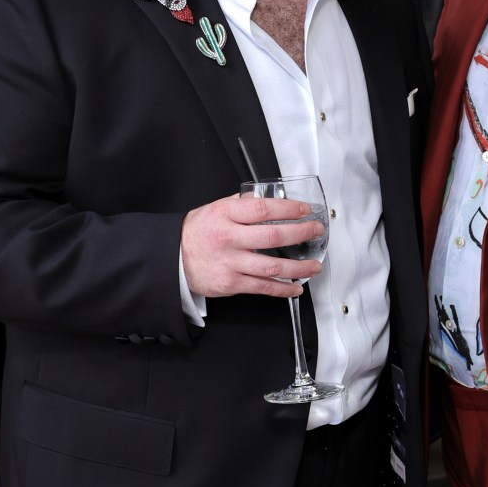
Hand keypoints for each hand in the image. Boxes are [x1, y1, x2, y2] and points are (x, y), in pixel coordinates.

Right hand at [181, 193, 324, 298]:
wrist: (172, 258)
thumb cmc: (196, 233)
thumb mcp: (214, 209)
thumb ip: (240, 204)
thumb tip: (265, 197)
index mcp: (225, 215)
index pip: (262, 209)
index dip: (288, 209)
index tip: (304, 210)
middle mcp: (229, 238)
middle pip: (273, 236)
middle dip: (300, 233)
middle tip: (315, 231)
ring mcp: (230, 263)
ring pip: (272, 266)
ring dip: (299, 267)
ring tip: (314, 266)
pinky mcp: (231, 284)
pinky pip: (263, 287)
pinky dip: (283, 289)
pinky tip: (296, 288)